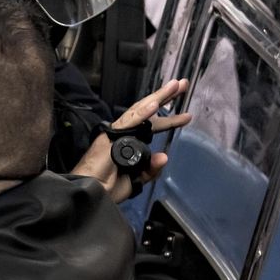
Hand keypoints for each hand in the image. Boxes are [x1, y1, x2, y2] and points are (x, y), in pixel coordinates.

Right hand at [72, 79, 192, 202]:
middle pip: (147, 112)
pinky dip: (142, 113)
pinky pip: (128, 122)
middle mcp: (123, 134)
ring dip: (158, 98)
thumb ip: (150, 169)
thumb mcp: (136, 180)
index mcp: (130, 143)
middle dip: (165, 97)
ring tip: (175, 86)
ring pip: (139, 111)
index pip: (151, 126)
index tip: (187, 115)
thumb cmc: (107, 189)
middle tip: (182, 84)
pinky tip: (155, 104)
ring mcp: (116, 134)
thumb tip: (164, 157)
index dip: (170, 120)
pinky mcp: (110, 137)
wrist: (93, 195)